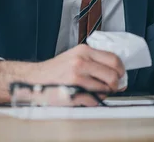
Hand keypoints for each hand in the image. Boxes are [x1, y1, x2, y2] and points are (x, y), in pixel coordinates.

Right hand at [0, 44, 125, 105]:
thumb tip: (117, 73)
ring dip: (104, 93)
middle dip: (115, 84)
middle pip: (113, 75)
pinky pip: (93, 100)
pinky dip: (94, 101)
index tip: (121, 76)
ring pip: (105, 89)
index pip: (114, 59)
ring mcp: (76, 78)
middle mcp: (81, 62)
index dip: (121, 70)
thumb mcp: (76, 56)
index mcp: (84, 51)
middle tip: (112, 87)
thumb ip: (95, 61)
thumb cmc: (56, 70)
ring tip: (95, 92)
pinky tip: (86, 97)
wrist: (33, 79)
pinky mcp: (72, 93)